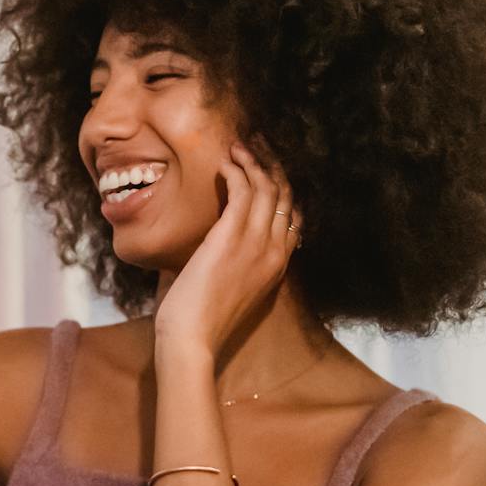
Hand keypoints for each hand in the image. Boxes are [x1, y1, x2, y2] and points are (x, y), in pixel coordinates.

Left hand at [154, 141, 300, 355]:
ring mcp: (256, 242)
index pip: (293, 217)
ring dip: (252, 162)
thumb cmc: (202, 319)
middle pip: (284, 196)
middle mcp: (275, 250)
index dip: (282, 189)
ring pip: (266, 188)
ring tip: (237, 148)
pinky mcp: (232, 236)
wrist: (192, 338)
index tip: (267, 171)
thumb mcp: (232, 288)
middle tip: (256, 147)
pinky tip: (225, 162)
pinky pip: (242, 190)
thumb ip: (236, 262)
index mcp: (278, 265)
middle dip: (272, 166)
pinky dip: (235, 171)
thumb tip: (217, 243)